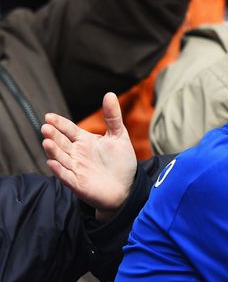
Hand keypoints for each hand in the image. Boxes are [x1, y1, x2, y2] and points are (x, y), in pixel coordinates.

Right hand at [42, 92, 137, 220]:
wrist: (127, 187)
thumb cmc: (121, 162)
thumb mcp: (119, 136)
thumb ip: (113, 117)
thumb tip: (109, 94)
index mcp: (85, 141)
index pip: (69, 130)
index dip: (59, 123)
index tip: (49, 116)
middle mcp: (76, 154)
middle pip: (62, 142)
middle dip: (53, 135)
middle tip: (46, 127)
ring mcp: (75, 168)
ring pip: (60, 158)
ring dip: (53, 151)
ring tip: (47, 142)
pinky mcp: (77, 183)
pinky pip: (66, 176)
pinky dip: (59, 170)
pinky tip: (52, 163)